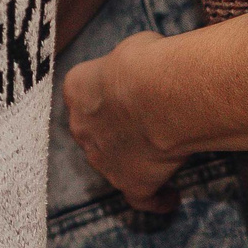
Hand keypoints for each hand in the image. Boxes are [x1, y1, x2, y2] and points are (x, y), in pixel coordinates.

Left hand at [62, 30, 186, 211]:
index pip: (87, 96)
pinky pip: (140, 198)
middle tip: (147, 129)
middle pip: (94, 132)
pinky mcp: (129, 182)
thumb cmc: (148, 62)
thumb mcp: (134, 48)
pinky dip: (154, 200)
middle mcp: (81, 125)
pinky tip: (170, 198)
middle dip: (115, 131)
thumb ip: (133, 64)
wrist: (158, 94)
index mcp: (77, 89)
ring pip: (113, 163)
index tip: (127, 100)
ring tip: (161, 162)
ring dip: (132, 162)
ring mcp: (102, 158)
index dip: (107, 98)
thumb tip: (146, 63)